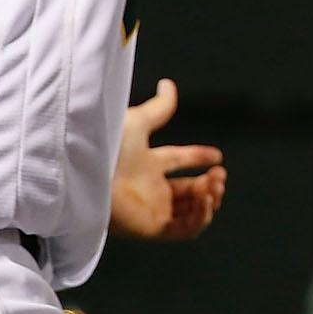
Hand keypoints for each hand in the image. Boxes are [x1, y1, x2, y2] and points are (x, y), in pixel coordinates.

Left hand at [109, 79, 225, 239]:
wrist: (92, 175)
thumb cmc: (109, 147)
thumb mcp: (138, 122)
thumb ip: (158, 107)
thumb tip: (167, 84)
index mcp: (146, 163)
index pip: (178, 160)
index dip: (199, 157)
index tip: (218, 156)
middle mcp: (150, 188)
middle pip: (189, 190)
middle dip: (209, 183)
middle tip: (219, 175)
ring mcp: (152, 209)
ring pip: (190, 211)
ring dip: (209, 200)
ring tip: (215, 186)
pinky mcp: (152, 228)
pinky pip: (185, 229)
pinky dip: (201, 217)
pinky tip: (206, 199)